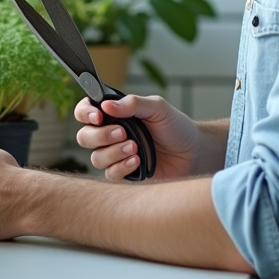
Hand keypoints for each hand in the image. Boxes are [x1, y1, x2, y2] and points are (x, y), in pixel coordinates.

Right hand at [74, 95, 199, 180]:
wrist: (193, 153)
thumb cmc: (175, 127)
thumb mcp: (157, 108)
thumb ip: (133, 104)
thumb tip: (106, 105)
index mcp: (115, 114)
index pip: (85, 111)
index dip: (85, 113)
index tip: (98, 116)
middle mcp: (111, 134)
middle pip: (85, 137)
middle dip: (100, 135)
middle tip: (123, 132)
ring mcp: (116, 155)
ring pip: (96, 157)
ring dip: (113, 152)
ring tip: (135, 148)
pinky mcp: (124, 173)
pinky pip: (110, 174)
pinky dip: (121, 167)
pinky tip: (138, 161)